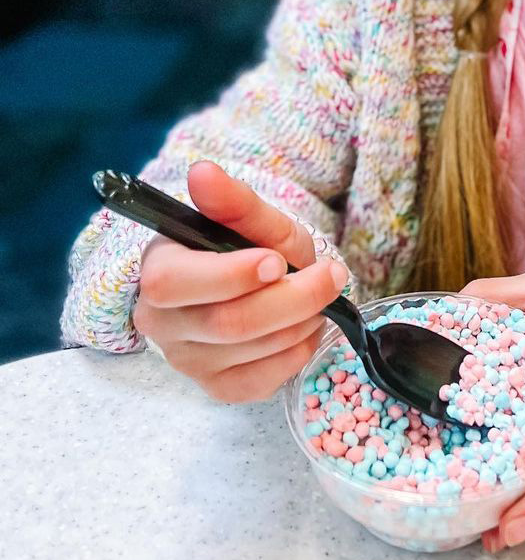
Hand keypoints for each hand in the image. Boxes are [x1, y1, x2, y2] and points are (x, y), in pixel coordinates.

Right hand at [132, 160, 347, 402]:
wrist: (265, 281)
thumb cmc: (253, 246)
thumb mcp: (253, 219)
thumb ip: (232, 200)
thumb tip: (201, 171)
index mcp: (158, 270)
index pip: (175, 283)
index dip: (231, 275)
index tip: (278, 260)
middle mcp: (160, 322)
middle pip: (227, 323)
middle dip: (293, 298)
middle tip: (331, 274)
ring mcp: (186, 361)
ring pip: (252, 350)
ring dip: (302, 320)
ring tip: (319, 295)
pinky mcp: (215, 388)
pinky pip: (262, 382)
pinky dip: (297, 352)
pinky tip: (305, 327)